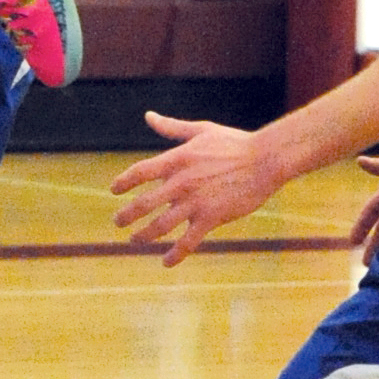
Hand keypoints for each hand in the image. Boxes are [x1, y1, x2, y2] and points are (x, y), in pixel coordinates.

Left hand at [112, 114, 283, 262]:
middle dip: (127, 215)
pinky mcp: (211, 218)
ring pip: (161, 225)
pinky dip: (175, 254)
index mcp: (176, 159)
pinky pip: (188, 242)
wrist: (264, 160)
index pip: (140, 172)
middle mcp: (181, 182)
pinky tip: (166, 263)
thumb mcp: (200, 130)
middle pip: (144, 203)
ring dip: (144, 235)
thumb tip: (148, 116)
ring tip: (134, 240)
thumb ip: (172, 127)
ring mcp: (195, 202)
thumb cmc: (234, 142)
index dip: (124, 181)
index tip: (114, 190)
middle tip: (117, 223)